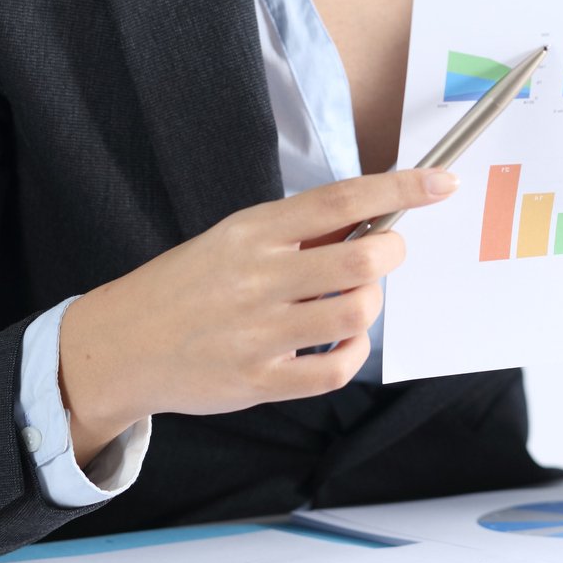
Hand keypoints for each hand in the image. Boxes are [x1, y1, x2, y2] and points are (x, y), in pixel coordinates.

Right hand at [57, 167, 454, 463]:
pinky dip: (353, 354)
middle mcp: (258, 279)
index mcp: (253, 232)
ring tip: (350, 300)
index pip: (341, 200)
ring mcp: (259, 333)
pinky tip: (340, 344)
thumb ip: (300, 230)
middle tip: (384, 255)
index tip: (441, 182)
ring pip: (356, 315)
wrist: (121, 345)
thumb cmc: (188, 285)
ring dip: (370, 304)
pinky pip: (335, 369)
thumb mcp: (235, 238)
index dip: (400, 187)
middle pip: (362, 261)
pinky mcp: (259, 381)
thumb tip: (373, 214)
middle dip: (392, 254)